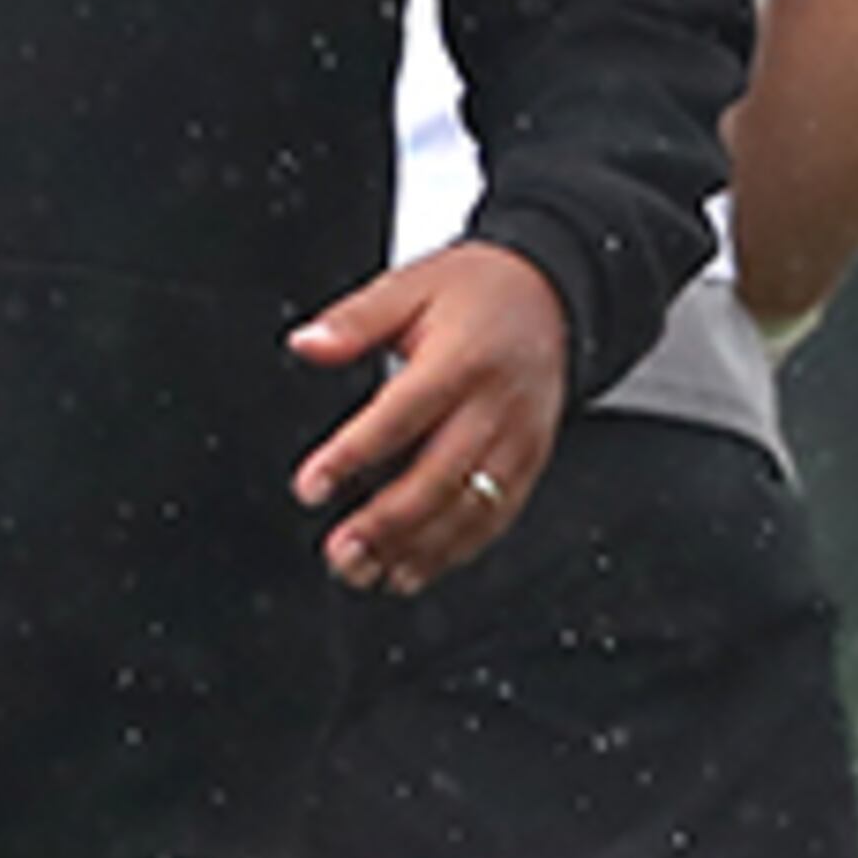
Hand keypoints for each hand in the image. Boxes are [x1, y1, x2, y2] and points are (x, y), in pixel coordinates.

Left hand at [288, 239, 570, 595]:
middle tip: (339, 550)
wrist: (551, 294)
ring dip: (416, 549)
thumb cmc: (477, 292)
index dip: (353, 456)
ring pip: (469, 508)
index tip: (311, 486)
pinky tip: (414, 569)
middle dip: (385, 522)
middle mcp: (497, 406)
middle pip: (438, 476)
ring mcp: (519, 440)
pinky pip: (495, 516)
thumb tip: (307, 343)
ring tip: (368, 571)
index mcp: (462, 360)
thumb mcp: (410, 287)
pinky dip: (454, 551)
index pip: (401, 416)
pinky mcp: (531, 462)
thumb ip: (354, 320)